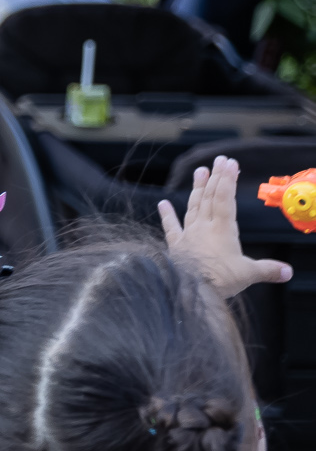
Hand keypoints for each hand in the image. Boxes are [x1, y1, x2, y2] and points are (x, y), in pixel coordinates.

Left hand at [161, 155, 293, 298]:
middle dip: (216, 178)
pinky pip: (171, 227)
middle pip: (210, 198)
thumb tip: (288, 271)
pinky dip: (167, 215)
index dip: (227, 180)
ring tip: (199, 171)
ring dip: (197, 189)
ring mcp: (188, 235)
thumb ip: (268, 270)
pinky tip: (162, 203)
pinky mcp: (176, 246)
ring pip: (193, 206)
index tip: (230, 164)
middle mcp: (204, 227)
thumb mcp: (249, 274)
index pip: (224, 199)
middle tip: (219, 160)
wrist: (191, 289)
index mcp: (223, 230)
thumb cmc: (220, 280)